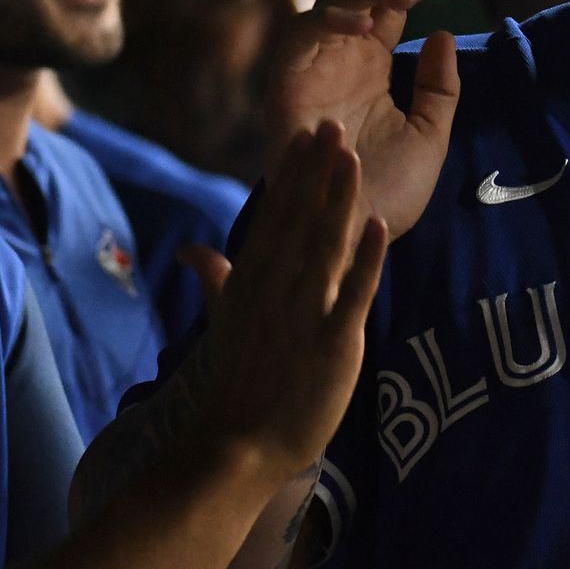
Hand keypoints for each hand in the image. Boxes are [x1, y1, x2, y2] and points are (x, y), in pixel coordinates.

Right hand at [194, 123, 386, 483]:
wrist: (238, 446)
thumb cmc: (237, 383)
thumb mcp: (223, 324)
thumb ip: (216, 280)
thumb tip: (191, 250)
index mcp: (252, 282)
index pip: (274, 217)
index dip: (291, 174)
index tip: (305, 133)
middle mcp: (275, 290)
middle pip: (300, 220)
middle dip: (317, 172)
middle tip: (333, 123)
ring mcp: (304, 314)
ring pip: (324, 246)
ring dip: (339, 199)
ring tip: (352, 156)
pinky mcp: (333, 342)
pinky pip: (352, 294)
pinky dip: (365, 259)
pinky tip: (378, 224)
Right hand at [266, 0, 461, 238]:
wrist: (354, 236)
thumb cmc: (389, 193)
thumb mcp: (430, 134)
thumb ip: (441, 87)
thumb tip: (442, 34)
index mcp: (371, 64)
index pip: (388, 2)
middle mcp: (339, 57)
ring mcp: (312, 66)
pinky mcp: (286, 83)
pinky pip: (302, 33)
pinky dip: (332, 19)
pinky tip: (368, 25)